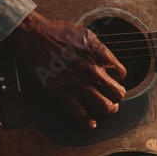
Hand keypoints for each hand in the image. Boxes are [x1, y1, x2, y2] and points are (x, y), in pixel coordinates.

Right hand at [9, 10, 126, 128]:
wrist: (34, 36)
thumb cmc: (59, 32)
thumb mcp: (88, 35)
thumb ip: (100, 50)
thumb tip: (107, 60)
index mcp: (101, 55)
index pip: (121, 73)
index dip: (118, 76)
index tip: (112, 77)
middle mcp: (94, 72)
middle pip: (118, 92)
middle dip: (118, 95)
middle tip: (115, 95)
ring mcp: (80, 85)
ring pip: (105, 106)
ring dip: (110, 108)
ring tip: (109, 107)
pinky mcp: (64, 94)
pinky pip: (81, 114)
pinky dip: (88, 122)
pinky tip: (92, 123)